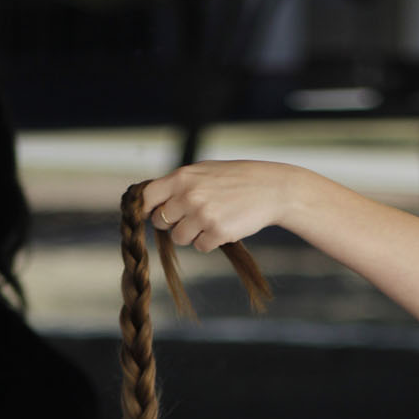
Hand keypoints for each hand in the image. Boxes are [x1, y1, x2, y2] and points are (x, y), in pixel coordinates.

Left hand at [142, 160, 304, 251]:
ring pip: (179, 238)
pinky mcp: (217, 233)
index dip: (147, 209)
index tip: (151, 215)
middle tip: (192, 217)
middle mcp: (189, 195)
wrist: (271, 188)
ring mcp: (203, 215)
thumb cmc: (237, 178)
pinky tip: (223, 227)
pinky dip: (209, 242)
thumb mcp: (205, 171)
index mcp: (182, 177)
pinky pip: (200, 247)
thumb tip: (153, 202)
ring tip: (210, 221)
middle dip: (173, 223)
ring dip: (192, 235)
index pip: (147, 197)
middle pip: (161, 222)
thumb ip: (180, 184)